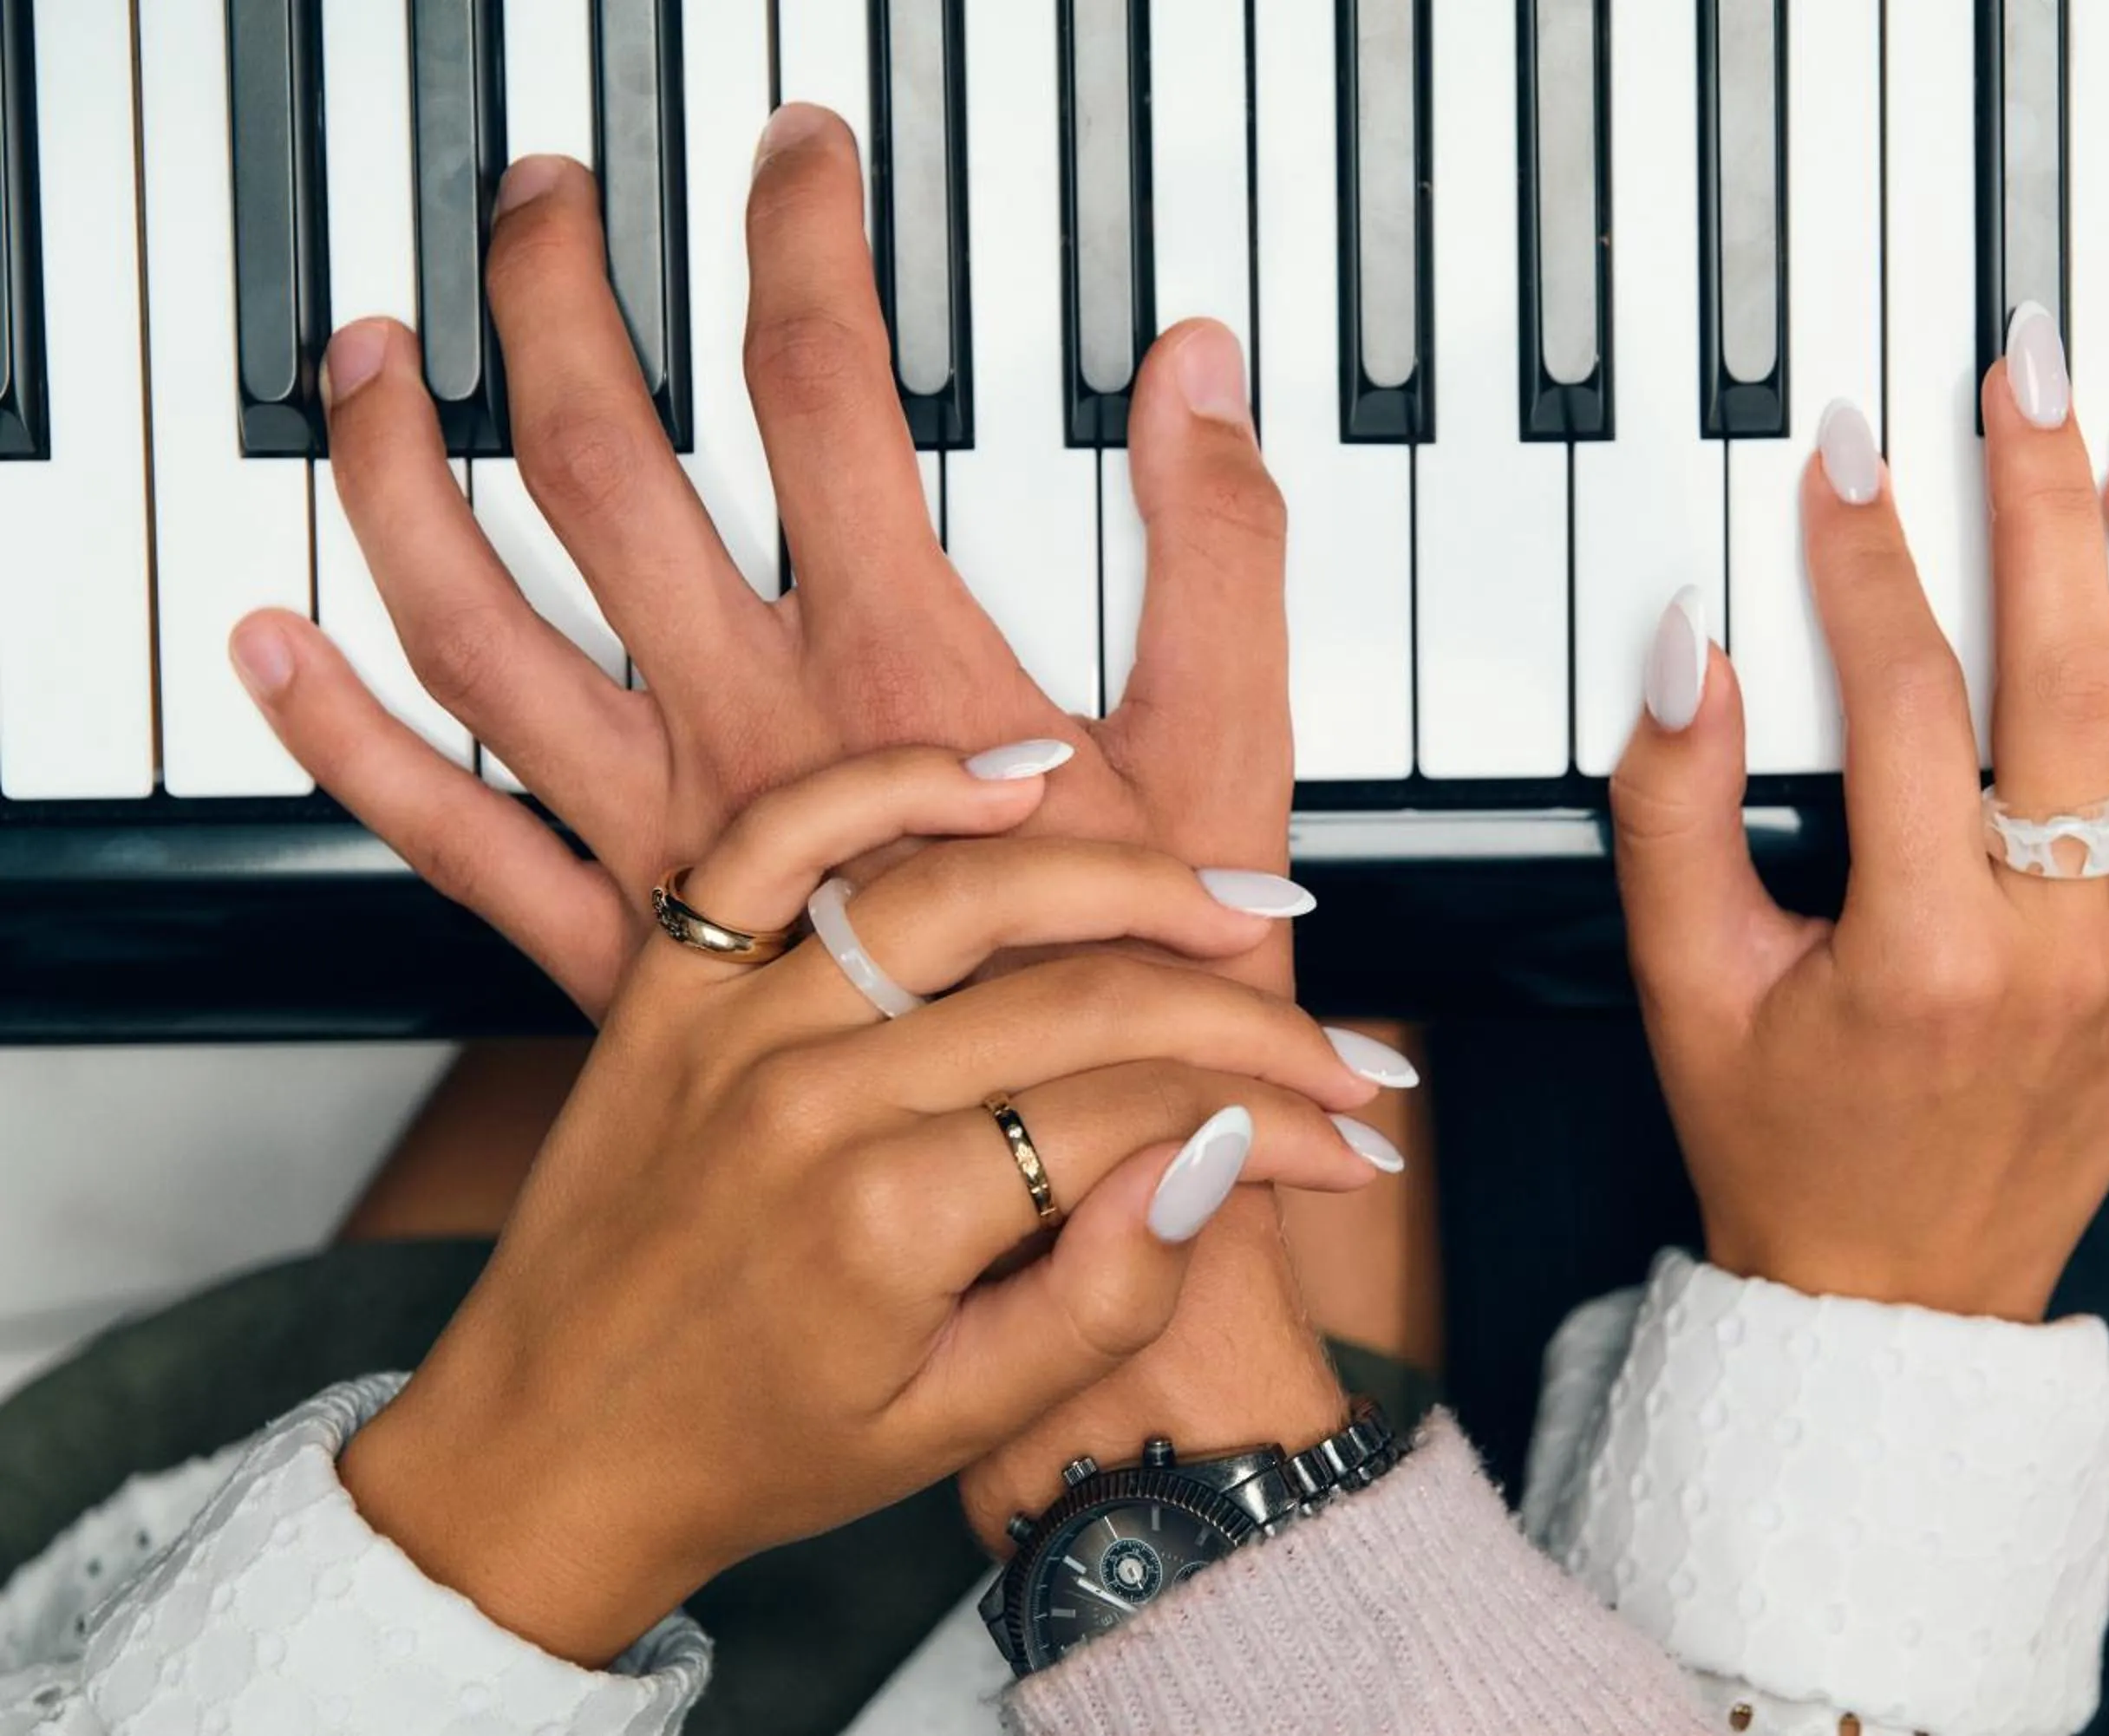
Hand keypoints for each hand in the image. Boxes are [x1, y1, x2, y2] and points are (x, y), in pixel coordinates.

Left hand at [230, 107, 1290, 1017]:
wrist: (1059, 1217)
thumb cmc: (1143, 1011)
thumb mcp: (1230, 764)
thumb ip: (1222, 556)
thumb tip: (1198, 374)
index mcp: (903, 669)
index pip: (823, 384)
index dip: (803, 237)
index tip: (793, 155)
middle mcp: (755, 730)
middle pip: (610, 462)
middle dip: (556, 299)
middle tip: (538, 196)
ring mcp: (662, 836)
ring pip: (483, 620)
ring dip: (403, 472)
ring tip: (369, 359)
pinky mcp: (614, 943)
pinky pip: (445, 832)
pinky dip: (347, 740)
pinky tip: (276, 645)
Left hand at [339, 747, 1395, 1665]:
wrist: (545, 1455)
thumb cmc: (750, 1451)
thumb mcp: (953, 1426)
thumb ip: (1104, 1297)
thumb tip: (1219, 1154)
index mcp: (888, 1219)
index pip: (1142, 1111)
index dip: (1275, 1116)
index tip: (1349, 1134)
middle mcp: (812, 1096)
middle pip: (1081, 996)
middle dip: (1244, 1012)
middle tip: (1334, 1033)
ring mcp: (734, 1023)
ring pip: (961, 893)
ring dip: (1119, 877)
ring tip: (1227, 898)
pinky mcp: (674, 983)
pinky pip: (779, 841)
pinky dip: (891, 786)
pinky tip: (1009, 778)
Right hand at [1609, 319, 2108, 1321]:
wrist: (1885, 1293)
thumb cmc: (1781, 1136)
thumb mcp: (1681, 978)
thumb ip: (1671, 811)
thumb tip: (1693, 653)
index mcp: (1913, 953)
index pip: (1904, 703)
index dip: (1867, 560)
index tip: (1846, 458)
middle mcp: (2055, 955)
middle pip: (2078, 689)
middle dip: (2042, 508)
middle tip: (2022, 385)